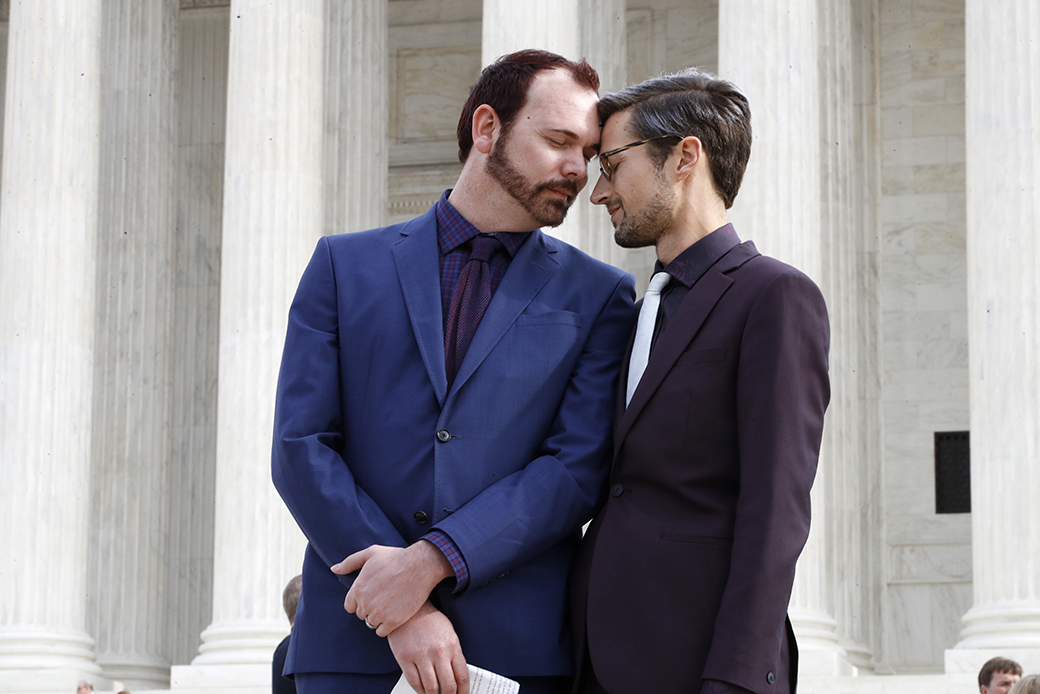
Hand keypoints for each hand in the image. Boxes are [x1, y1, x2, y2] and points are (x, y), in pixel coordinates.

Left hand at [331, 541, 452, 635]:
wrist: (420, 565)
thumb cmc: (396, 558)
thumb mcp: (370, 554)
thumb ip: (350, 562)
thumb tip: (334, 569)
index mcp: (357, 589)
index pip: (350, 606)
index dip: (360, 602)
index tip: (372, 596)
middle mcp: (365, 603)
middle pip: (361, 615)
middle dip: (370, 609)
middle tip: (384, 598)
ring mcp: (379, 613)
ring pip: (372, 624)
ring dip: (379, 618)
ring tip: (391, 605)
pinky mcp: (393, 621)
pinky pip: (382, 632)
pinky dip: (387, 626)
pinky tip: (395, 614)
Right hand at [388, 601, 468, 693]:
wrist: (409, 608)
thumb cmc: (430, 621)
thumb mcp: (449, 634)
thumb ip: (454, 655)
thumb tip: (457, 678)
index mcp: (452, 645)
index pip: (462, 676)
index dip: (463, 692)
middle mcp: (438, 652)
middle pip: (448, 686)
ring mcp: (421, 656)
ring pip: (431, 688)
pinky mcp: (405, 658)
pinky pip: (414, 682)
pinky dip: (419, 691)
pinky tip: (423, 692)